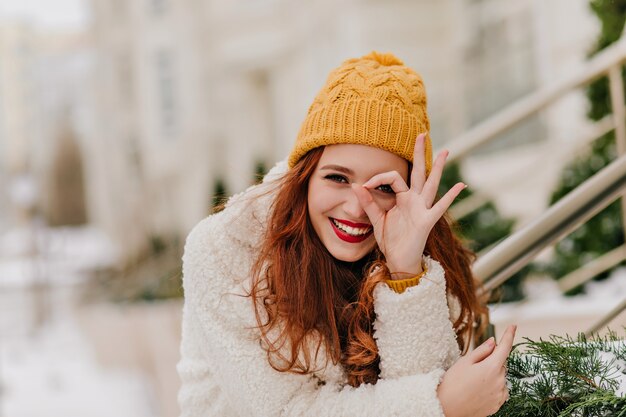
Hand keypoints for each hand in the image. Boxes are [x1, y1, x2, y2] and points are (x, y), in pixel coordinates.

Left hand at [351, 133, 465, 277]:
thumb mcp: (376, 219)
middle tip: (422, 134)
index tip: (364, 185)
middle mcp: (414, 200)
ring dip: (438, 168)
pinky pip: (440, 207)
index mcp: (402, 198)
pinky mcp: (426, 221)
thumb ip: (368, 203)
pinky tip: (460, 185)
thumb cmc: (391, 240)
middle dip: (419, 153)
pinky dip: (450, 196)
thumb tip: (356, 185)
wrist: (398, 260)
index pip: (393, 178)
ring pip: (431, 184)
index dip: (378, 178)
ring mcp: (422, 209)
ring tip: (446, 151)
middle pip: (418, 172)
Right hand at [437, 325, 516, 416]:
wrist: (446, 407)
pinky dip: (493, 387)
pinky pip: (500, 391)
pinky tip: (478, 390)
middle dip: (492, 360)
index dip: (509, 335)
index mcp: (492, 368)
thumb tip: (494, 342)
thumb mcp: (465, 361)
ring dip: (493, 374)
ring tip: (474, 381)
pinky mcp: (498, 405)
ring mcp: (500, 395)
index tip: (513, 326)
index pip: (505, 347)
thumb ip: (482, 350)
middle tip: (474, 366)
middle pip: (501, 363)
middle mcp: (500, 381)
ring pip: (501, 377)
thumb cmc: (453, 382)